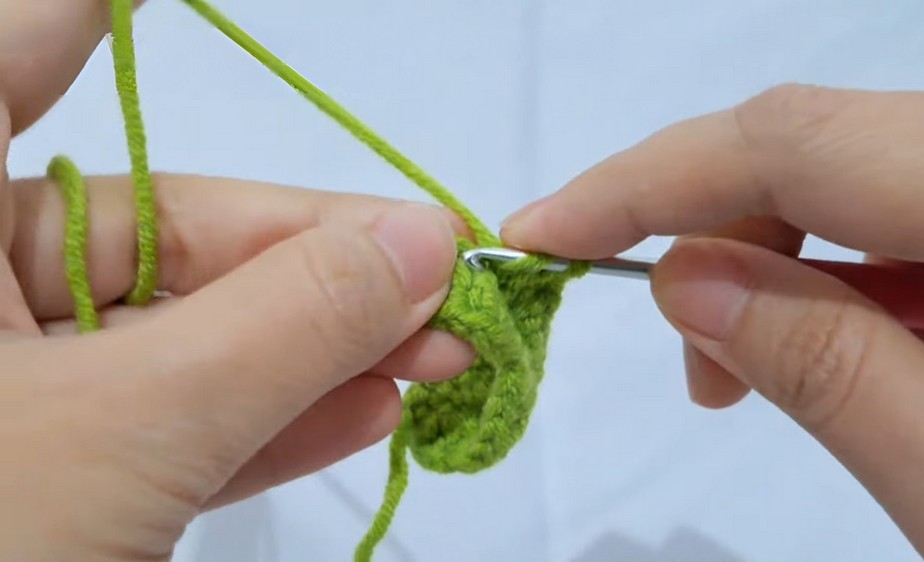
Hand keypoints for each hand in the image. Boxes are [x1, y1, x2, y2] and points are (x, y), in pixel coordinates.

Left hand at [1, 2, 472, 559]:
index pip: (21, 59)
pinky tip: (369, 400)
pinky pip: (173, 415)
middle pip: (165, 234)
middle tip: (447, 283)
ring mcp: (12, 385)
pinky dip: (271, 414)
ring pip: (186, 333)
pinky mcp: (54, 467)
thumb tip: (426, 242)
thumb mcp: (130, 434)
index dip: (91, 18)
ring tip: (440, 351)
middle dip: (317, 263)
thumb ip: (288, 327)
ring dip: (320, 346)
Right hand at [502, 84, 923, 560]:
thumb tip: (683, 279)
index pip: (801, 142)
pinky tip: (844, 352)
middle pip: (825, 143)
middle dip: (715, 236)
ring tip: (753, 376)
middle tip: (690, 365)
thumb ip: (832, 370)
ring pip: (860, 173)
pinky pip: (909, 209)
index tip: (543, 232)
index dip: (651, 179)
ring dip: (779, 265)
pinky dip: (842, 276)